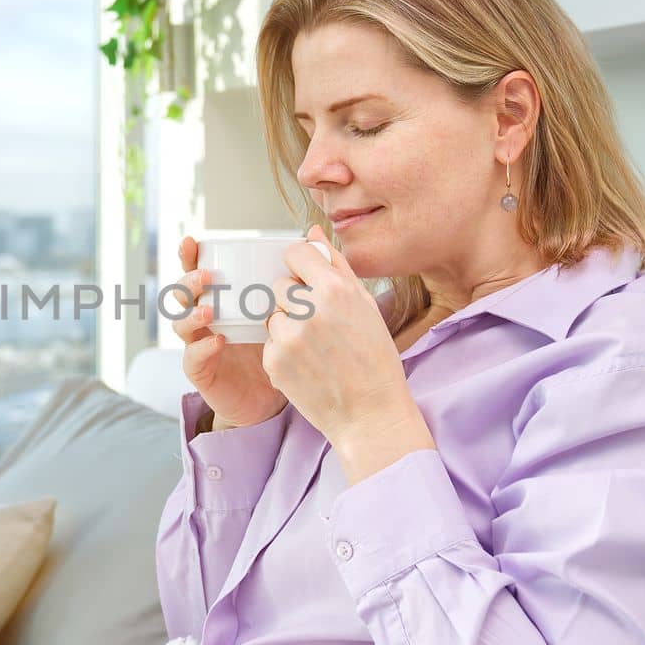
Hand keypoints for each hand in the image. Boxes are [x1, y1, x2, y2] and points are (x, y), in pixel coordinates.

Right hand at [170, 235, 286, 429]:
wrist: (275, 395)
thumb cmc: (281, 345)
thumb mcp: (289, 307)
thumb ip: (300, 271)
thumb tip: (313, 233)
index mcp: (221, 299)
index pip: (198, 272)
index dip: (190, 256)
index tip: (193, 241)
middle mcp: (205, 319)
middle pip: (182, 295)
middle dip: (188, 282)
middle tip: (207, 277)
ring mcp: (199, 344)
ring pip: (180, 325)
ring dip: (191, 314)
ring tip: (209, 310)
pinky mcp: (202, 371)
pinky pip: (192, 358)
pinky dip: (202, 348)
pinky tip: (219, 341)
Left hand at [261, 226, 431, 466]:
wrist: (370, 414)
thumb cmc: (374, 359)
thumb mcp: (365, 306)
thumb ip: (336, 265)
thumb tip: (313, 230)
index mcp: (334, 289)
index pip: (296, 254)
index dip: (301, 266)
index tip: (309, 280)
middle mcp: (308, 309)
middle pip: (279, 285)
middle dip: (293, 300)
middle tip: (320, 324)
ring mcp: (288, 337)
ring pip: (273, 315)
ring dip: (288, 326)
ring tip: (317, 349)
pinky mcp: (273, 361)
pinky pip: (270, 343)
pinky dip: (283, 352)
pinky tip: (309, 366)